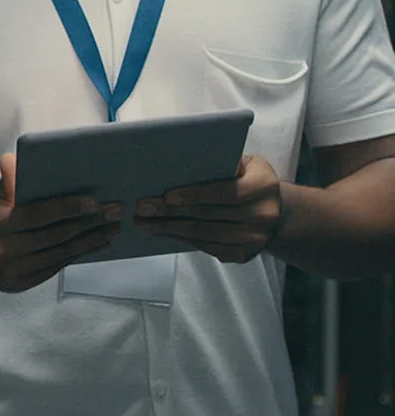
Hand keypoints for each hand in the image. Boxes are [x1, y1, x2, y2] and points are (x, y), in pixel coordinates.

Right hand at [0, 153, 123, 293]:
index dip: (66, 208)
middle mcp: (2, 251)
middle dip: (88, 223)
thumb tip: (19, 159)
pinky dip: (79, 253)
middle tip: (114, 211)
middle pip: (54, 236)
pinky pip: (57, 266)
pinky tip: (96, 242)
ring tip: (113, 227)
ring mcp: (13, 271)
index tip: (93, 201)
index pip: (36, 215)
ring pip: (60, 253)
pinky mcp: (22, 283)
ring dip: (91, 240)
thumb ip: (7, 179)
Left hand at [133, 154, 284, 263]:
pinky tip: (163, 232)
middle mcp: (263, 214)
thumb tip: (178, 161)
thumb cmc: (248, 179)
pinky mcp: (244, 254)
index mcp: (263, 185)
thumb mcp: (243, 163)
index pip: (224, 192)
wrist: (273, 210)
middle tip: (143, 208)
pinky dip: (182, 239)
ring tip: (144, 223)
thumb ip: (220, 163)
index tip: (167, 196)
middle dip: (171, 212)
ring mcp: (255, 238)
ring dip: (170, 229)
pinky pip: (207, 248)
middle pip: (209, 215)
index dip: (194, 195)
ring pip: (204, 235)